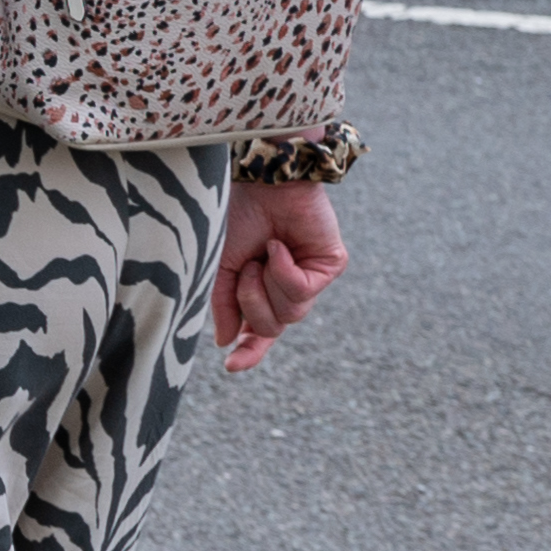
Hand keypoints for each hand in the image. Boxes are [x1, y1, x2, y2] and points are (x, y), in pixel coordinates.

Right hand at [215, 178, 346, 373]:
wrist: (260, 183)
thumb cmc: (235, 217)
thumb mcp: (219, 265)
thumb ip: (223, 303)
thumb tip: (226, 339)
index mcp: (260, 289)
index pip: (258, 334)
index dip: (248, 353)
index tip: (232, 367)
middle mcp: (287, 288)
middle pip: (272, 328)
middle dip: (251, 303)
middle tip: (244, 270)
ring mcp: (311, 278)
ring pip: (290, 314)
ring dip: (265, 286)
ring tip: (260, 255)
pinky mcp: (330, 266)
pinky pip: (304, 290)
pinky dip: (284, 270)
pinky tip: (279, 247)